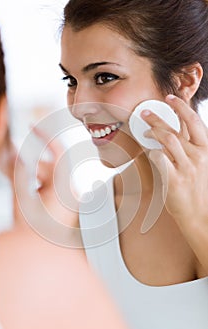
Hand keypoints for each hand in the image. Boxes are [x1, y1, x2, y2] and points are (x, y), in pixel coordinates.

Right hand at [13, 127, 79, 246]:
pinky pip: (51, 186)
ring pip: (47, 177)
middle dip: (27, 165)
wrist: (43, 256)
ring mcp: (70, 197)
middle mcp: (71, 191)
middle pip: (48, 167)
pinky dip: (37, 185)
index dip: (45, 137)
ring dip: (30, 177)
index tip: (32, 128)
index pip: (59, 153)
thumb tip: (17, 153)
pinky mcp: (66, 202)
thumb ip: (20, 173)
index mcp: (65, 189)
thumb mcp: (22, 199)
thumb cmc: (34, 232)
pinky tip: (25, 190)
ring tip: (14, 182)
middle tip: (7, 160)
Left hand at [141, 95, 207, 230]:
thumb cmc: (196, 189)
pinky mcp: (174, 179)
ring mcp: (186, 168)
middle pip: (176, 129)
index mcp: (205, 150)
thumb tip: (170, 133)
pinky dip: (151, 151)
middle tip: (145, 112)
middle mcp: (197, 156)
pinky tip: (147, 150)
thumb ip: (187, 149)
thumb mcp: (199, 165)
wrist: (198, 213)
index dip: (183, 107)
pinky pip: (159, 158)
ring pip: (167, 140)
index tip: (171, 98)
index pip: (195, 121)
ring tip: (144, 130)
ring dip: (152, 131)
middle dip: (158, 117)